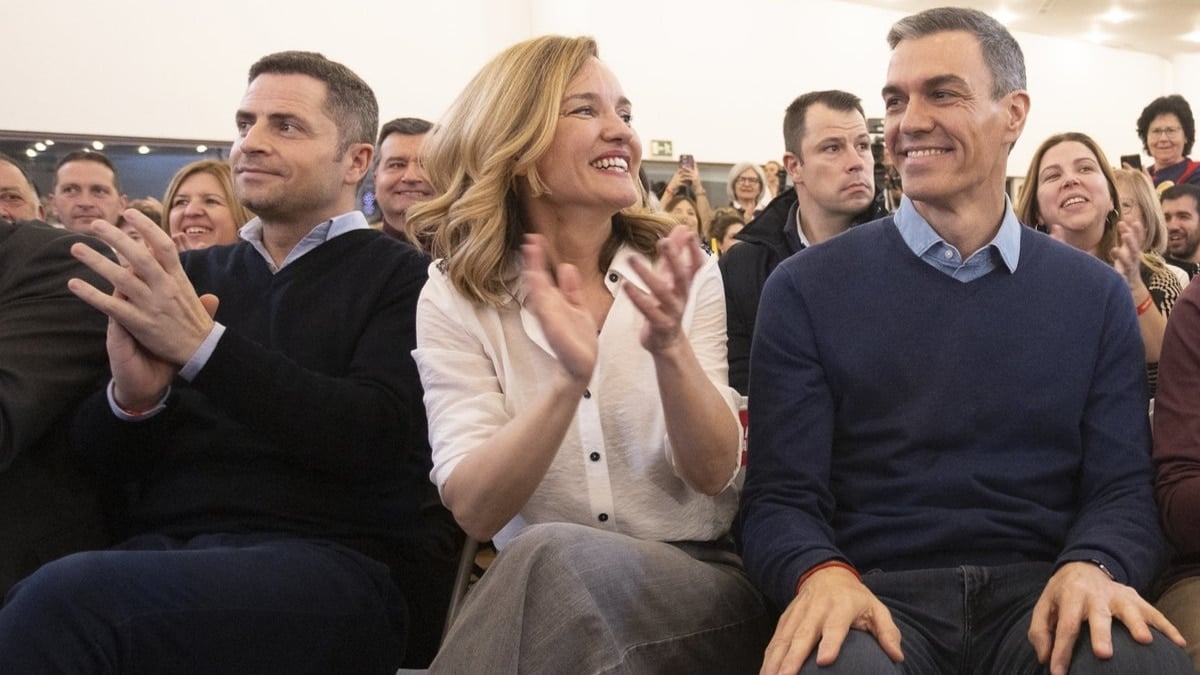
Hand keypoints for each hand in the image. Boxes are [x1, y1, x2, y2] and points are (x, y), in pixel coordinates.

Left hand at [66, 209, 218, 365]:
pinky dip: (91, 294)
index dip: (146, 227)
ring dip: (97, 261)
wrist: (201, 350)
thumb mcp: (195, 295)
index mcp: (178, 278)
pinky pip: (111, 306)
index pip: (163, 246)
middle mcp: (165, 287)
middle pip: (138, 256)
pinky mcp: (140, 323)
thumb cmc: (196, 323)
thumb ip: (180, 276)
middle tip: (96, 224)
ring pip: (120, 278)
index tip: (129, 213)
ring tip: (77, 248)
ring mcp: (152, 304)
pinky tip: (74, 284)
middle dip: (116, 238)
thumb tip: (172, 259)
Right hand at [520, 234, 597, 385]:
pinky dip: (539, 294)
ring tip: (531, 252)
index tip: (536, 239)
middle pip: (536, 279)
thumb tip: (566, 266)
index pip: (543, 274)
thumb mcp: (578, 306)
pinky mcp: (552, 327)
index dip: (539, 258)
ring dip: (533, 271)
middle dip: (533, 260)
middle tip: (530, 239)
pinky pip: (543, 308)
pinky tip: (536, 279)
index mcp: (554, 301)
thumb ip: (571, 289)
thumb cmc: (579, 338)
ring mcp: (548, 317)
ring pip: (537, 290)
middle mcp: (548, 306)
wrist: (582, 364)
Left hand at [625, 226, 703, 353]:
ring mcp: (671, 312)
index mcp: (684, 286)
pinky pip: (648, 310)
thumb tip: (683, 228)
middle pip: (681, 276)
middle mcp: (680, 297)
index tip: (690, 234)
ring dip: (647, 275)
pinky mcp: (659, 324)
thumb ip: (676, 254)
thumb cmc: (667, 306)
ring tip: (632, 259)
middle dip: (674, 259)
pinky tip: (626, 286)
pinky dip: (637, 297)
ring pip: (661, 292)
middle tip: (664, 242)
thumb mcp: (672, 279)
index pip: (695, 266)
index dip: (694, 251)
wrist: (667, 341)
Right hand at [761, 566, 902, 674]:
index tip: (825, 661)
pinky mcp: (786, 618)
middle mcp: (816, 609)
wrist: (826, 574)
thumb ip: (887, 632)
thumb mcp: (877, 609)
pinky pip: (775, 638)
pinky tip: (764, 673)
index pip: (835, 626)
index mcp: (841, 606)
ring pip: (785, 638)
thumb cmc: (856, 598)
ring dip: (775, 660)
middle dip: (793, 658)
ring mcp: (798, 613)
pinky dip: (768, 656)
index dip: (830, 642)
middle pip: (803, 635)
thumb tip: (897, 656)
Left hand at [1028, 561, 1185, 674]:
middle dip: (1101, 635)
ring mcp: (1118, 596)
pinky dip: (1167, 627)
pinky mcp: (1136, 598)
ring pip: (1129, 610)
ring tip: (1144, 641)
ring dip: (1137, 624)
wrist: (1083, 567)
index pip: (1066, 626)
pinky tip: (1179, 643)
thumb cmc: (1062, 595)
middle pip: (1098, 616)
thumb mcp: (1044, 606)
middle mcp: (1095, 595)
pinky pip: (1154, 613)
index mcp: (1070, 596)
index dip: (1061, 650)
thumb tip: (1045, 658)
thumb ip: (1040, 631)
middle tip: (1104, 654)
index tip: (1058, 673)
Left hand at [1109, 220, 1144, 289]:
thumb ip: (1126, 236)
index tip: (1135, 222)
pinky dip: (1119, 277)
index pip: (1138, 240)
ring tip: (1114, 249)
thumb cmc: (1128, 262)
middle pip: (1134, 251)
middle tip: (1125, 234)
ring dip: (1122, 256)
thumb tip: (1122, 222)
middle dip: (1131, 242)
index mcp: (1134, 252)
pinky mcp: (1124, 281)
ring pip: (1128, 264)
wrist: (1133, 285)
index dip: (1138, 232)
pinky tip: (1114, 274)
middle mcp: (1134, 260)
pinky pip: (1121, 279)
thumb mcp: (1128, 249)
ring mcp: (1129, 271)